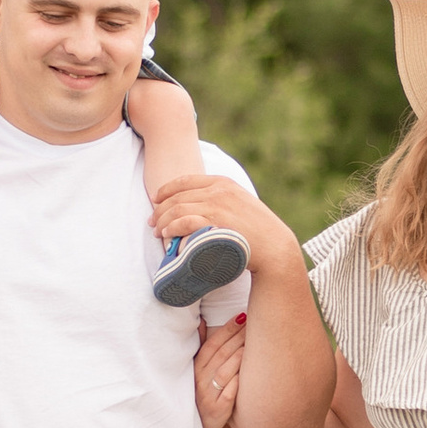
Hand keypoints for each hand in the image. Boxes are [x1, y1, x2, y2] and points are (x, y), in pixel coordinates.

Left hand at [148, 169, 287, 265]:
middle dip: (160, 208)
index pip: (186, 180)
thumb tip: (204, 205)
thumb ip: (224, 199)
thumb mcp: (242, 204)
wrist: (274, 247)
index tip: (156, 200)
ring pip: (177, 208)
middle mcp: (219, 191)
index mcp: (224, 183)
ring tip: (157, 230)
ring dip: (162, 220)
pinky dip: (170, 227)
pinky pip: (183, 221)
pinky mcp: (214, 223)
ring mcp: (216, 206)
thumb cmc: (258, 232)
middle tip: (152, 221)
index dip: (166, 190)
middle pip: (177, 195)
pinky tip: (166, 234)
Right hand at [194, 313, 246, 427]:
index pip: (212, 344)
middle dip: (238, 337)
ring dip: (241, 356)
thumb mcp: (200, 370)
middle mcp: (199, 380)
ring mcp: (208, 395)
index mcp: (196, 367)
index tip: (242, 316)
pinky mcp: (217, 409)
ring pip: (226, 371)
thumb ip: (202, 346)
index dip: (227, 330)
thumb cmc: (207, 391)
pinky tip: (252, 370)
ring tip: (256, 342)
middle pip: (221, 355)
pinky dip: (239, 380)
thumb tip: (202, 320)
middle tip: (255, 323)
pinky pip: (230, 392)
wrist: (206, 425)